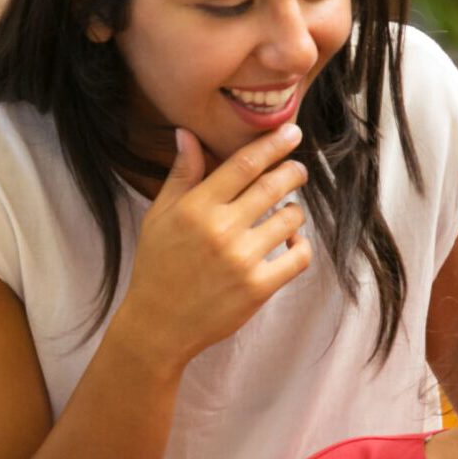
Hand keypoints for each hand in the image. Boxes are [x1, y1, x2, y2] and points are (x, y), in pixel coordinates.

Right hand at [114, 125, 311, 371]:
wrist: (157, 326)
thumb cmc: (157, 266)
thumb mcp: (159, 216)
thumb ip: (181, 175)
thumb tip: (187, 134)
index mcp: (196, 208)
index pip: (243, 164)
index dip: (272, 144)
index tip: (291, 133)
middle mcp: (221, 230)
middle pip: (273, 185)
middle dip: (293, 172)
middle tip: (297, 170)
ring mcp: (242, 260)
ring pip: (291, 218)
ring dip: (294, 211)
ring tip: (286, 213)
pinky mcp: (258, 288)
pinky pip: (299, 256)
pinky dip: (301, 245)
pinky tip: (291, 242)